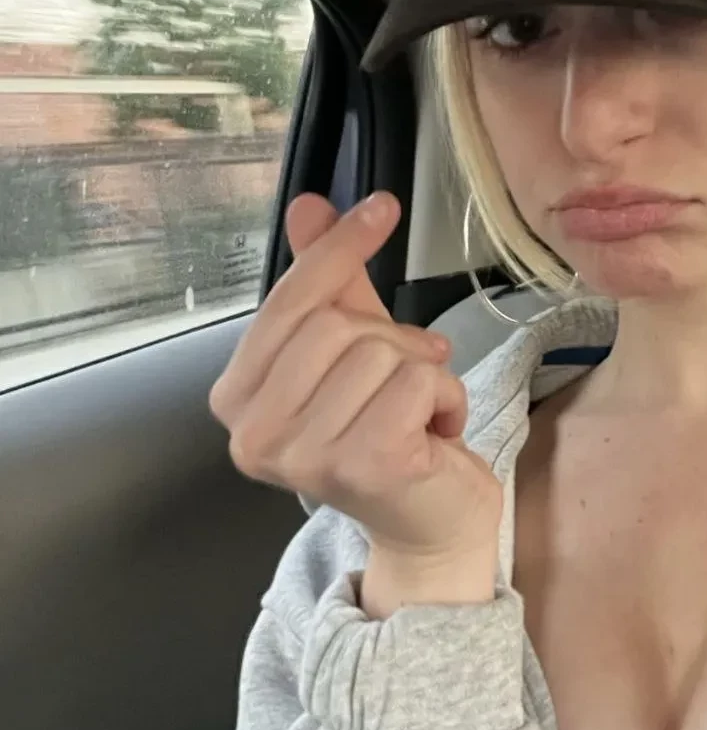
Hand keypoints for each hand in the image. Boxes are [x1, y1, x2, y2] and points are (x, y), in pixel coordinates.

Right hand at [209, 192, 502, 568]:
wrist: (430, 523)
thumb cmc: (388, 433)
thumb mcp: (352, 347)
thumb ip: (324, 281)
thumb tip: (307, 206)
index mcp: (237, 399)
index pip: (288, 302)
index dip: (338, 250)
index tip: (381, 208)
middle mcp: (255, 435)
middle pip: (334, 324)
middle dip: (389, 337)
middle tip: (408, 374)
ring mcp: (306, 456)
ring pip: (380, 352)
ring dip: (423, 372)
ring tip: (418, 411)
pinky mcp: (364, 466)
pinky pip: (418, 382)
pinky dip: (446, 397)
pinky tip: (435, 432)